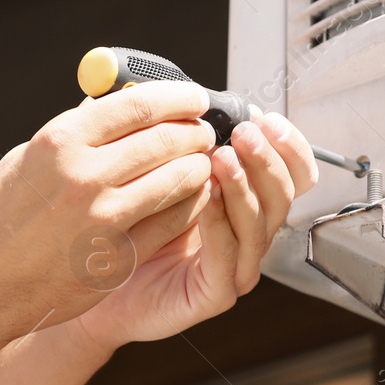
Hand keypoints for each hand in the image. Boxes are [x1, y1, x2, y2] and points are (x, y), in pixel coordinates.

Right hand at [0, 81, 216, 343]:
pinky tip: (194, 198)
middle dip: (195, 130)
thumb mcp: (27, 158)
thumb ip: (75, 129)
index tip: (193, 97)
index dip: (177, 97)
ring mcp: (103, 219)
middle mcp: (83, 175)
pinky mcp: (117, 257)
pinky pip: (172, 221)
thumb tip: (119, 99)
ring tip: (203, 162)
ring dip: (199, 166)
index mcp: (60, 141)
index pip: (138, 104)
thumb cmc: (2, 217)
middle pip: (165, 139)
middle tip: (204, 131)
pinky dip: (191, 205)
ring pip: (177, 180)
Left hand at [70, 111, 318, 351]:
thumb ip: (173, 133)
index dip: (289, 145)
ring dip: (244, 186)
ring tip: (223, 159)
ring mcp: (236, 265)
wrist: (92, 277)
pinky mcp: (214, 293)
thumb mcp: (154, 166)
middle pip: (284, 194)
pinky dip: (221, 224)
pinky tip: (206, 198)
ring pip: (260, 224)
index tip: (266, 119)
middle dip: (267, 159)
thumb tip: (182, 90)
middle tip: (244, 135)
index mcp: (245, 199)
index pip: (292, 172)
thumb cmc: (124, 220)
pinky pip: (228, 257)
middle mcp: (249, 232)